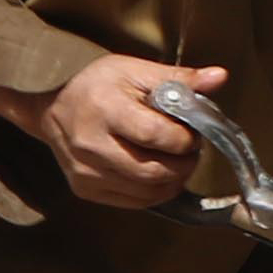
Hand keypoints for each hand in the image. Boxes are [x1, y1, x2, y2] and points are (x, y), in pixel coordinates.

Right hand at [26, 55, 228, 208]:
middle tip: (190, 149)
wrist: (53, 111)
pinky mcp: (86, 190)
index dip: (184, 138)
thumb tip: (219, 77)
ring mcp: (86, 172)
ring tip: (176, 160)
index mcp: (104, 108)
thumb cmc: (96, 87)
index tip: (193, 132)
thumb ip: (179, 78)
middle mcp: (90, 145)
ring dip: (174, 180)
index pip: (156, 135)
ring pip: (148, 192)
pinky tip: (160, 174)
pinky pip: (135, 202)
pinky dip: (157, 191)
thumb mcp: (135, 71)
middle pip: (154, 171)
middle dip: (184, 163)